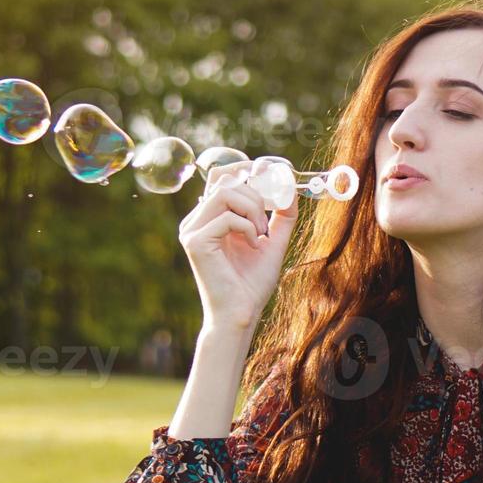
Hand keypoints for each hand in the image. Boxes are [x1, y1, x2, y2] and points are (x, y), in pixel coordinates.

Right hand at [177, 161, 297, 333]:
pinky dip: (248, 227)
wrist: (241, 314)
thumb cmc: (252, 283)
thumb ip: (281, 215)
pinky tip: (253, 245)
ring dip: (252, 208)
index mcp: (209, 218)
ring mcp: (192, 230)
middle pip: (222, 179)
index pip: (220, 177)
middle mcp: (196, 221)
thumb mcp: (272, 241)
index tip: (269, 171)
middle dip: (255, 192)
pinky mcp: (195, 242)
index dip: (244, 168)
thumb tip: (290, 187)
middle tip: (268, 219)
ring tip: (261, 233)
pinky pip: (226, 217)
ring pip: (224, 192)